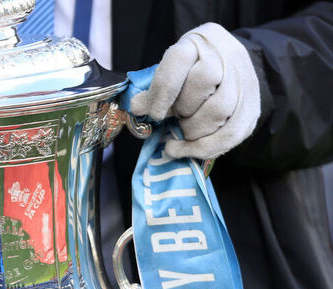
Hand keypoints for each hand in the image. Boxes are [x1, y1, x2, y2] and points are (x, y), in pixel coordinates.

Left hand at [131, 23, 259, 159]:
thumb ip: (154, 88)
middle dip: (183, 107)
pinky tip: (182, 149)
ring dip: (193, 129)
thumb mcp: (171, 71)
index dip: (162, 91)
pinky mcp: (252, 109)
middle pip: (204, 80)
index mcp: (200, 41)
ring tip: (183, 129)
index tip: (154, 113)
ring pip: (219, 110)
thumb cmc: (191, 73)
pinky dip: (201, 148)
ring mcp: (244, 82)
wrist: (229, 71)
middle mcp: (226, 56)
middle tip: (176, 117)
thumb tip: (135, 108)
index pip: (179, 60)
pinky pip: (229, 135)